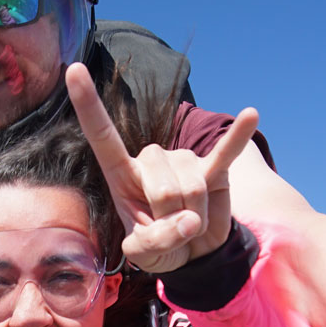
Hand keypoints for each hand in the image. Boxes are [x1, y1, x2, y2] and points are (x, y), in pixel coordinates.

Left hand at [66, 62, 254, 271]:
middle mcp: (152, 160)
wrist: (193, 251)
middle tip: (172, 229)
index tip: (74, 70)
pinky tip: (251, 115)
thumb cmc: (160, 246)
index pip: (103, 136)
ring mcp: (184, 161)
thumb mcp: (145, 255)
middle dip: (171, 219)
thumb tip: (189, 222)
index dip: (88, 105)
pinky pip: (226, 154)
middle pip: (164, 186)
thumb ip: (156, 243)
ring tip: (190, 223)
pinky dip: (237, 139)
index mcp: (122, 175)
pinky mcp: (214, 169)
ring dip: (195, 218)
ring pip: (192, 189)